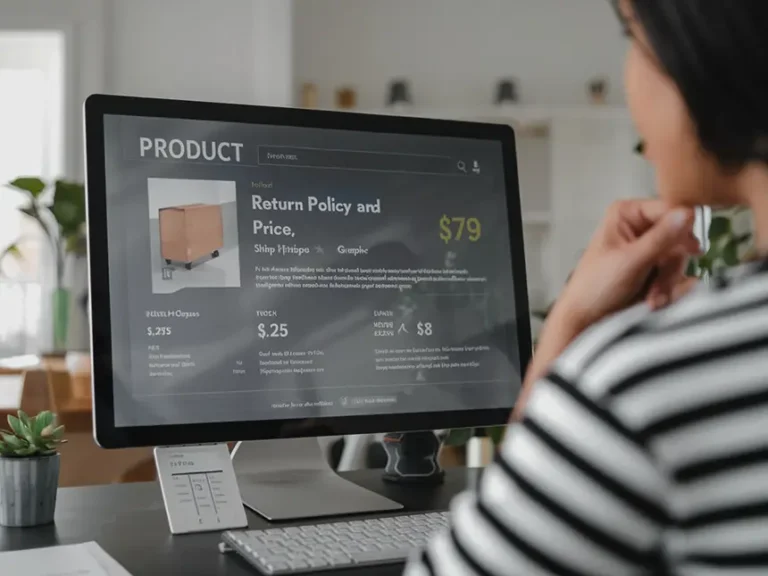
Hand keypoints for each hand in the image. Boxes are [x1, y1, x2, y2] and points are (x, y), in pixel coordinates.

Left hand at [553, 200, 699, 332]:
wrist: (587, 318)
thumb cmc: (595, 287)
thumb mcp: (631, 260)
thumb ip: (660, 237)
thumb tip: (686, 214)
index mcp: (626, 214)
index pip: (669, 209)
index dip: (683, 229)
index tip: (691, 248)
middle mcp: (638, 226)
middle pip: (678, 237)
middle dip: (670, 265)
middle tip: (661, 280)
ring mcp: (646, 247)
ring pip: (678, 258)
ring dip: (668, 281)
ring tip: (653, 296)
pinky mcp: (652, 267)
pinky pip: (674, 273)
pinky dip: (666, 289)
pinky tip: (653, 299)